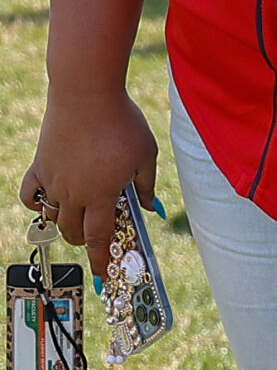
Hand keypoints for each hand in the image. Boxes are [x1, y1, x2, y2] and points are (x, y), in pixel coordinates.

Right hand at [21, 88, 158, 278]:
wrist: (87, 93)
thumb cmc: (122, 121)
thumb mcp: (146, 153)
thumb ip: (147, 185)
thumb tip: (152, 208)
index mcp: (101, 196)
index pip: (99, 240)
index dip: (101, 261)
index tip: (103, 275)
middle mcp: (73, 195)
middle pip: (74, 233)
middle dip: (86, 240)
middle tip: (97, 233)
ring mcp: (53, 182)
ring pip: (52, 218)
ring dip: (65, 223)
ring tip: (79, 212)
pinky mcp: (40, 166)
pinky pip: (30, 195)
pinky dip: (37, 202)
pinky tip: (49, 197)